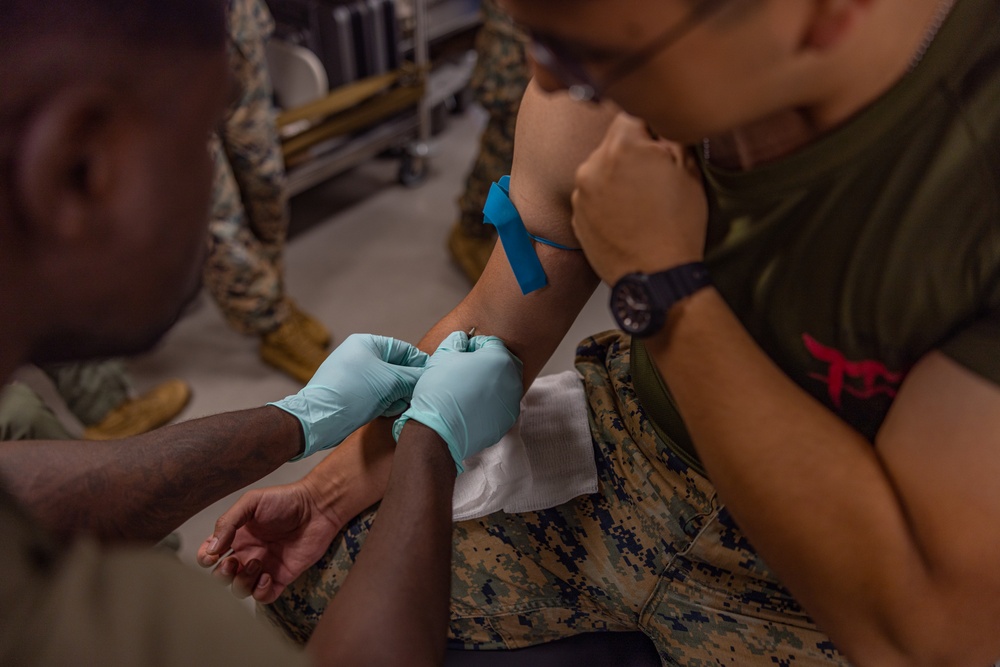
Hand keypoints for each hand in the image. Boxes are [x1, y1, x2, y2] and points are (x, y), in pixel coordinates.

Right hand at [196, 479, 342, 603]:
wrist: (317, 507)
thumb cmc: (286, 500)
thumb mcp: (252, 502)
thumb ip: (228, 522)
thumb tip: (211, 547)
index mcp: (236, 536)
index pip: (210, 554)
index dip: (206, 559)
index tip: (213, 556)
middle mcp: (247, 553)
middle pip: (222, 576)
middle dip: (222, 575)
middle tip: (234, 562)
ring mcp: (264, 566)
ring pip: (240, 589)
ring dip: (242, 582)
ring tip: (258, 563)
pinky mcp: (282, 577)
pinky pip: (264, 596)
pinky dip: (261, 592)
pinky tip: (268, 576)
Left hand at [270, 333, 427, 458]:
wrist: (319, 418)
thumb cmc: (354, 392)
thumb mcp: (390, 381)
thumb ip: (414, 377)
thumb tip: (430, 376)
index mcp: (367, 343)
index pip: (403, 350)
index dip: (419, 364)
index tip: (433, 378)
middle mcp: (359, 356)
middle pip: (396, 368)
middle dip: (407, 384)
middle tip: (416, 396)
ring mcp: (354, 375)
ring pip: (387, 384)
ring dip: (397, 396)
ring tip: (399, 406)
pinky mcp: (351, 393)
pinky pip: (376, 394)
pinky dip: (384, 403)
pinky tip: (387, 412)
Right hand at [393, 331, 522, 470]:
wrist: (438, 430)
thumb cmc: (440, 389)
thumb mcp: (443, 355)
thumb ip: (457, 341)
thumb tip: (462, 339)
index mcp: (500, 358)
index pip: (490, 343)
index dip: (473, 346)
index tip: (460, 355)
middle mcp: (513, 380)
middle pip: (501, 364)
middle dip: (485, 364)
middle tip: (464, 372)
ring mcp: (511, 403)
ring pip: (502, 386)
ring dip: (488, 385)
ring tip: (466, 391)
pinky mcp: (506, 422)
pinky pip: (499, 407)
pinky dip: (488, 405)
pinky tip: (471, 408)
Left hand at [571, 111, 707, 284]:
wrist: (655, 278)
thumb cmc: (677, 227)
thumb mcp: (690, 172)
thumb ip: (673, 137)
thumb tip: (665, 123)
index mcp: (621, 147)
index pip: (632, 116)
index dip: (651, 129)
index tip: (662, 145)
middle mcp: (592, 165)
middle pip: (613, 144)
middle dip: (633, 154)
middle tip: (655, 179)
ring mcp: (580, 193)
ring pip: (601, 171)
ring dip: (617, 178)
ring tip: (641, 203)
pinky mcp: (576, 217)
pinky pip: (592, 197)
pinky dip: (606, 201)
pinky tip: (627, 218)